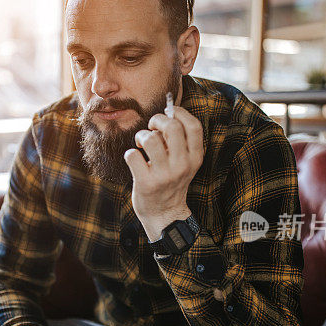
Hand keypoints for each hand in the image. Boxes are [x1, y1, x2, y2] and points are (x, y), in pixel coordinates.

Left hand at [123, 106, 203, 240]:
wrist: (164, 213)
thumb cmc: (170, 181)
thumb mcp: (184, 163)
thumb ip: (179, 142)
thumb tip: (167, 112)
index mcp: (194, 157)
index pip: (194, 126)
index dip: (179, 112)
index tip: (169, 112)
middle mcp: (182, 165)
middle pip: (172, 127)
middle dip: (157, 119)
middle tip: (151, 127)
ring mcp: (164, 175)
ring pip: (150, 139)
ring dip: (142, 136)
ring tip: (142, 144)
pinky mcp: (146, 183)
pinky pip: (132, 155)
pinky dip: (130, 153)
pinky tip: (135, 160)